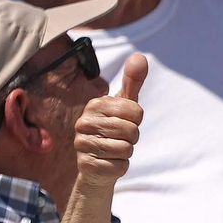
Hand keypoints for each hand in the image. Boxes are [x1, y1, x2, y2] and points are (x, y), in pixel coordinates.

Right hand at [74, 54, 145, 187]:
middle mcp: (84, 122)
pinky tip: (108, 163)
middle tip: (119, 138)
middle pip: (132, 131)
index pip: (136, 111)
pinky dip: (120, 167)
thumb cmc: (114, 131)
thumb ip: (132, 82)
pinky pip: (120, 166)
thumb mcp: (124, 106)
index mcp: (95, 105)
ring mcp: (83, 144)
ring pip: (127, 149)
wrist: (97, 166)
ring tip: (113, 150)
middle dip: (132, 138)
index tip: (124, 122)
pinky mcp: (87, 165)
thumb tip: (140, 56)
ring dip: (126, 153)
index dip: (136, 120)